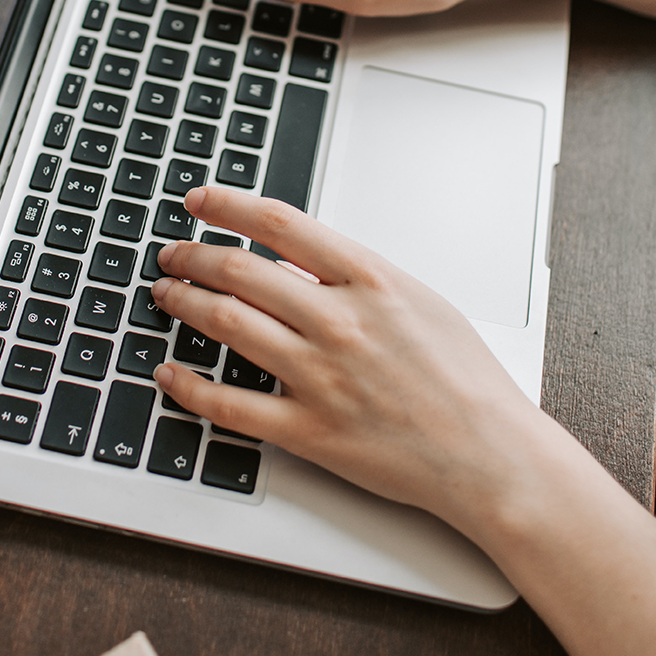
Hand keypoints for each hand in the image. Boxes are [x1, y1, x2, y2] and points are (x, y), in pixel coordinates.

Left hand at [151, 188, 553, 538]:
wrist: (489, 454)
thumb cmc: (466, 380)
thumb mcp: (421, 301)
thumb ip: (358, 277)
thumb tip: (300, 255)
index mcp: (371, 282)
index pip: (281, 224)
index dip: (228, 205)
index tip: (199, 201)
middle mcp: (340, 322)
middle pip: (240, 270)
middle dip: (192, 256)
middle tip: (172, 255)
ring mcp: (320, 377)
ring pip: (226, 324)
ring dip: (183, 303)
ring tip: (166, 295)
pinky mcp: (308, 431)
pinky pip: (228, 405)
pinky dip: (188, 385)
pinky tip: (168, 371)